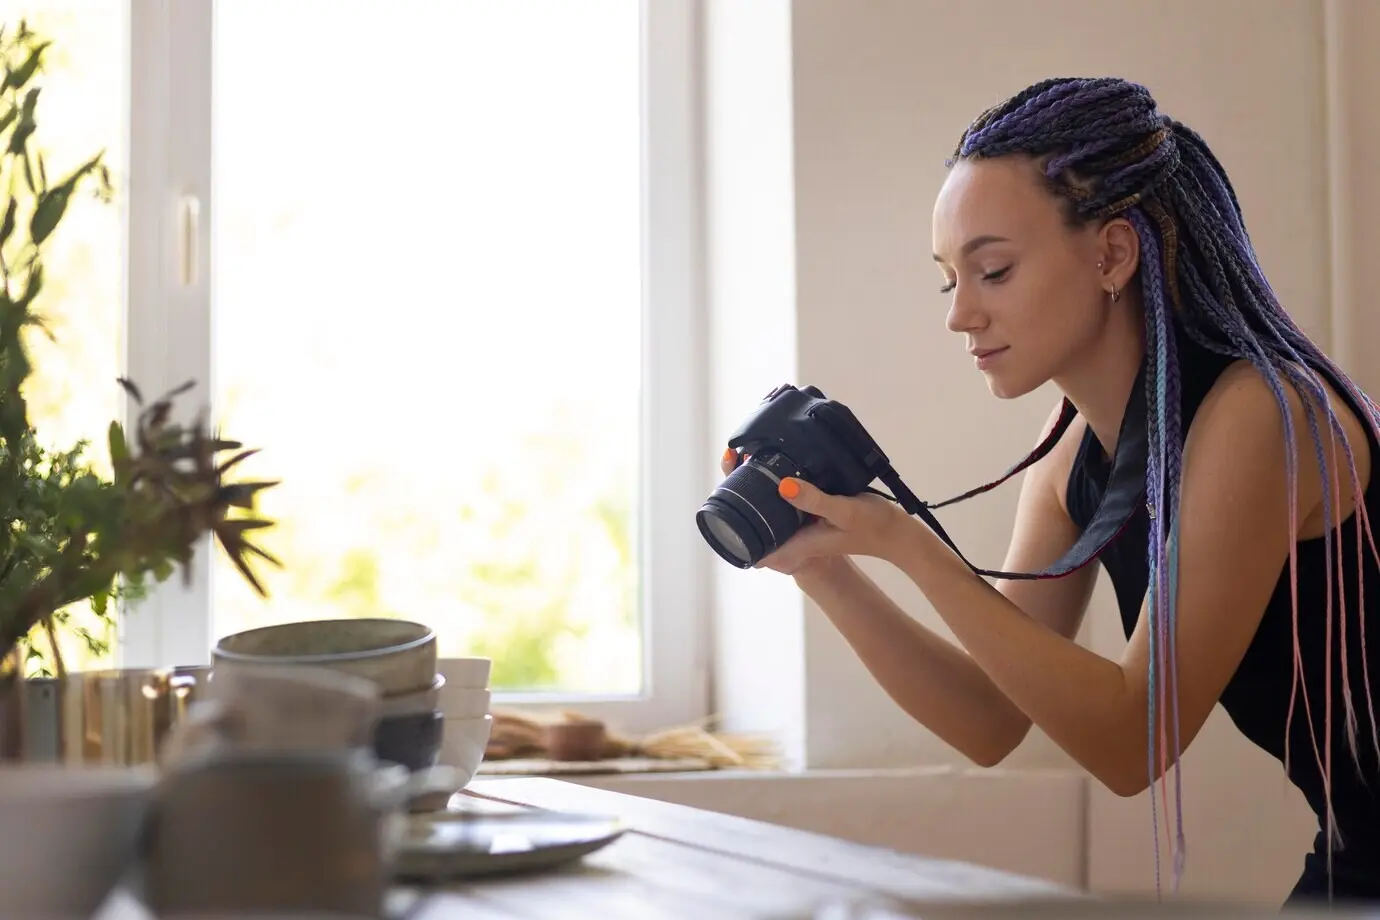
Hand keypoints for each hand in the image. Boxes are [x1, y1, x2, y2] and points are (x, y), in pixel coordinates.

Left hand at [720, 449, 911, 575]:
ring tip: (744, 456)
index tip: (724, 493)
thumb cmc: (871, 526)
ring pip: (768, 508)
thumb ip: (813, 500)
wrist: (896, 531)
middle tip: (732, 458)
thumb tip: (782, 486)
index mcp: (796, 545)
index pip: (752, 547)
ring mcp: (801, 525)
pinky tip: (772, 463)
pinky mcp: (811, 512)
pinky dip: (775, 483)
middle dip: (738, 493)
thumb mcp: (842, 510)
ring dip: (755, 486)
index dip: (731, 526)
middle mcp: (794, 538)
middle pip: (754, 522)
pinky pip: (785, 499)